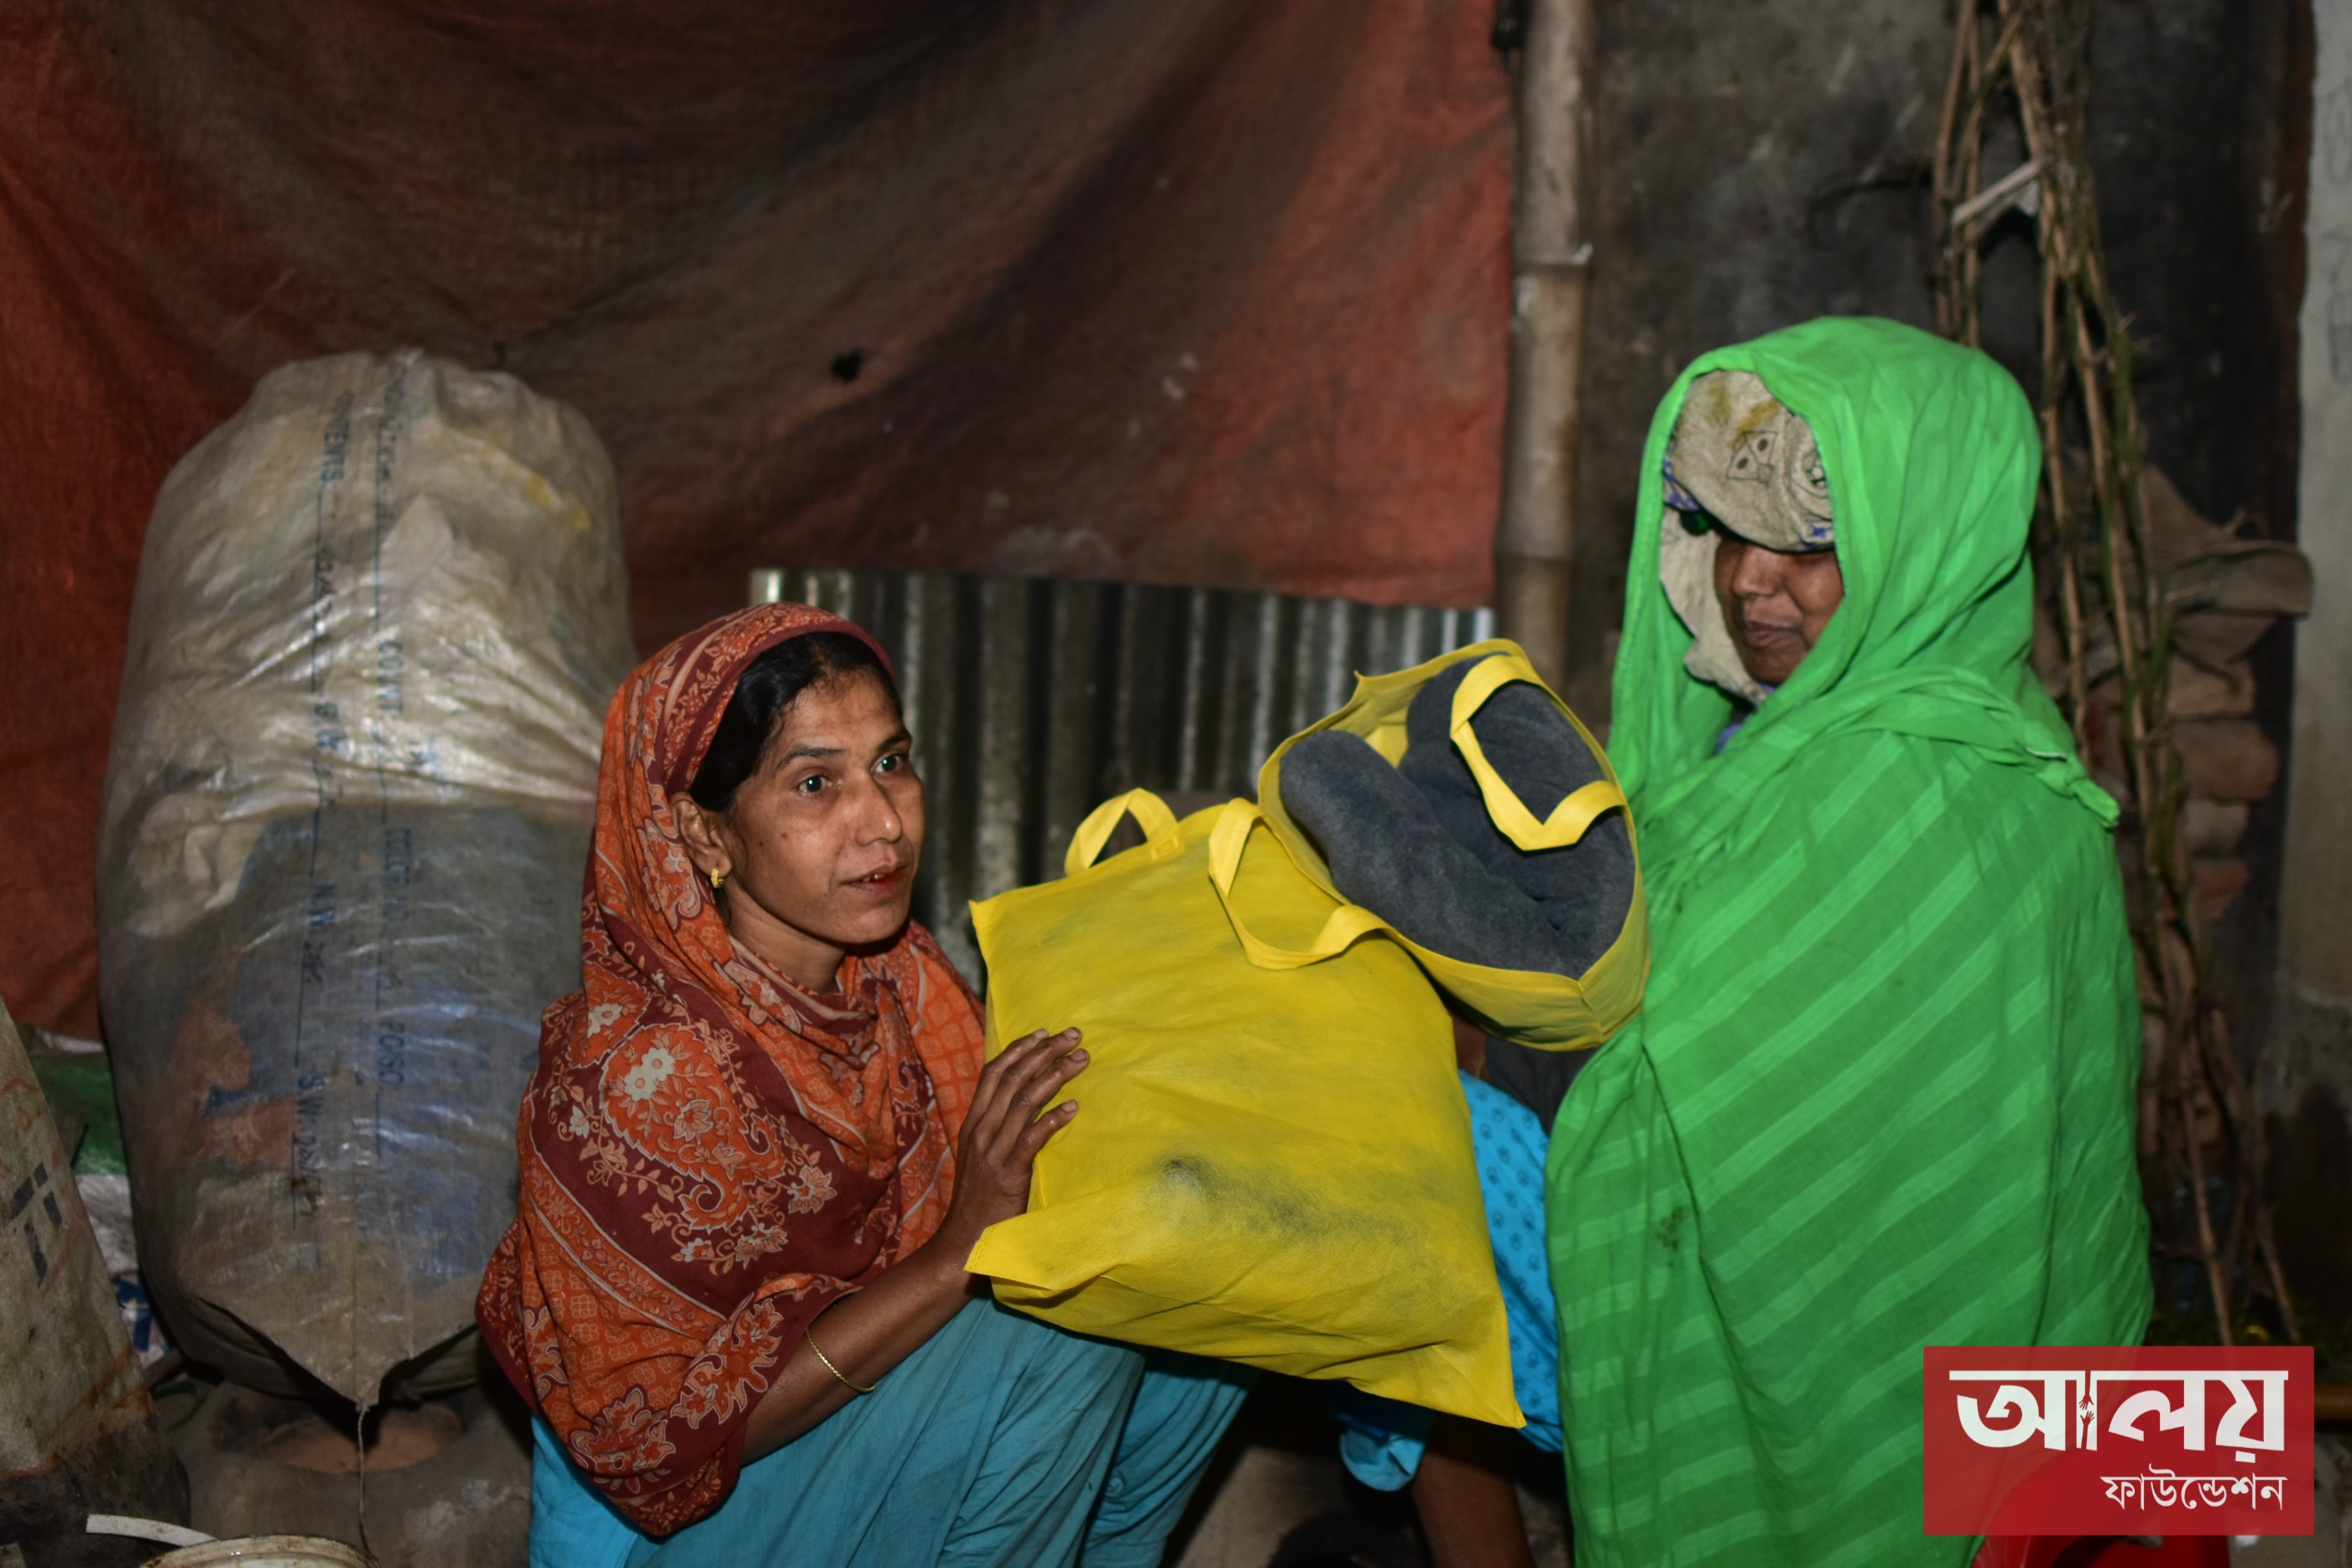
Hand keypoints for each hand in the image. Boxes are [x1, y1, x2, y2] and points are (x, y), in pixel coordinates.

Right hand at [934, 1027, 1086, 1264]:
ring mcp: (992, 1151)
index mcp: (973, 1123)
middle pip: (1013, 1078)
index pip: (994, 1073)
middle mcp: (980, 1130)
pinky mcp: (1007, 1174)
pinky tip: (1072, 1109)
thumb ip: (997, 1130)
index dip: (1019, 1049)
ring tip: (1080, 1060)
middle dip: (1044, 1052)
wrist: (964, 1243)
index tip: (1044, 1033)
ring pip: (1024, 1101)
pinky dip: (1051, 1120)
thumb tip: (1024, 1105)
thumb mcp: (982, 1157)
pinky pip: (1030, 1139)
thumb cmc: (980, 1202)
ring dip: (1055, 1076)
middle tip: (1073, 1036)